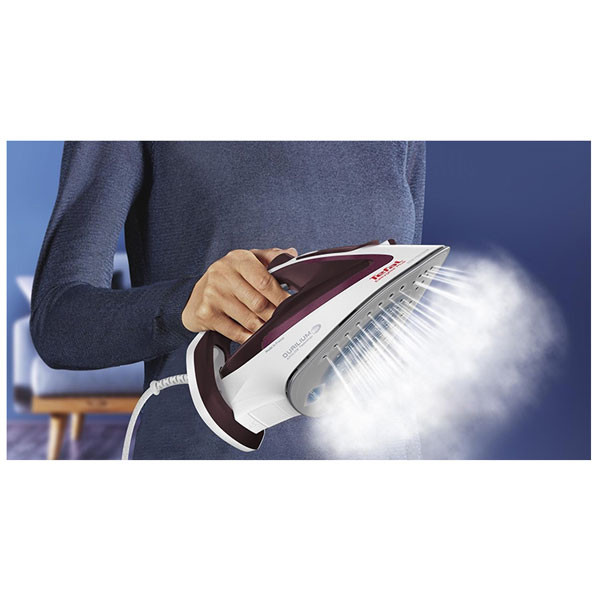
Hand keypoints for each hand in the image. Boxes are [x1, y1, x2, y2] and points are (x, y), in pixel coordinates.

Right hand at [182, 247, 297, 342]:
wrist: (196, 295)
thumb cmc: (228, 277)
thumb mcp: (248, 260)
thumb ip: (270, 257)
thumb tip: (291, 254)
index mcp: (238, 259)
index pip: (264, 280)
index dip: (281, 296)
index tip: (292, 305)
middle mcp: (223, 274)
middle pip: (259, 303)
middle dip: (274, 315)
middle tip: (283, 320)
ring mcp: (213, 294)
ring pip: (249, 320)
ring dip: (263, 327)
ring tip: (270, 328)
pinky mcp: (206, 313)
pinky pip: (235, 332)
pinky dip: (249, 337)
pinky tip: (254, 336)